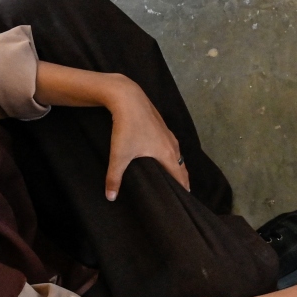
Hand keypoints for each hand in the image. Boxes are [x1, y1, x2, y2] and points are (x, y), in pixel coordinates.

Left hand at [101, 76, 186, 200]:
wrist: (128, 98)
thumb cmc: (126, 127)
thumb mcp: (119, 155)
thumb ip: (115, 178)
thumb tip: (111, 198)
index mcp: (167, 153)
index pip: (179, 175)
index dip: (183, 188)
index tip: (186, 198)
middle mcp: (172, 144)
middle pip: (181, 165)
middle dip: (182, 179)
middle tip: (182, 191)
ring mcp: (168, 133)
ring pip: (177, 154)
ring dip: (178, 165)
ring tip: (175, 175)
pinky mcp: (162, 125)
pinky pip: (172, 144)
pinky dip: (172, 154)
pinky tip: (164, 154)